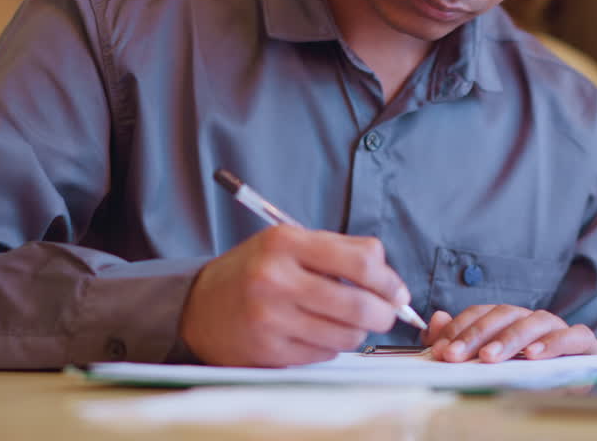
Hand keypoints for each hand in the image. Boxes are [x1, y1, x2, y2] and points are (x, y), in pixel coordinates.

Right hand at [179, 226, 410, 366]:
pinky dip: (330, 346)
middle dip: (384, 314)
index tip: (398, 292)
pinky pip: (324, 354)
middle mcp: (276, 279)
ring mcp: (271, 318)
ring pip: (346, 335)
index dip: (390, 282)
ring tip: (344, 322)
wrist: (199, 306)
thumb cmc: (256, 270)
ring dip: (357, 332)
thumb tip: (391, 281)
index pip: (361, 263)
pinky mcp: (269, 350)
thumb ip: (342, 251)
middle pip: (360, 306)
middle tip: (385, 314)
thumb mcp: (290, 243)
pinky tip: (315, 332)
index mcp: (285, 243)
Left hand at [421, 305, 596, 362]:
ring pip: (535, 322)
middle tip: (457, 355)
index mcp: (509, 320)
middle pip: (504, 315)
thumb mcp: (490, 364)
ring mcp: (559, 328)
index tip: (442, 349)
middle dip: (477, 335)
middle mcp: (532, 319)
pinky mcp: (584, 344)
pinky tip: (535, 355)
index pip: (482, 313)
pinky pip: (573, 335)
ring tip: (490, 357)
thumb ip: (461, 342)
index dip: (460, 328)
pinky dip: (555, 342)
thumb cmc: (527, 377)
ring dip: (511, 338)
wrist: (570, 393)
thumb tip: (435, 319)